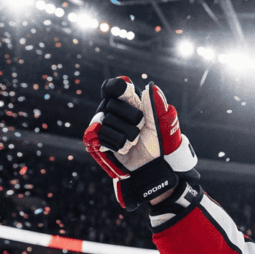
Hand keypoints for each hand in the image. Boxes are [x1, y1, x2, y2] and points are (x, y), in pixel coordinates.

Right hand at [83, 76, 198, 210]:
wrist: (149, 167)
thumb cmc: (155, 144)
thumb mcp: (158, 125)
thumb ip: (154, 107)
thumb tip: (150, 87)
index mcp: (128, 102)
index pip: (115, 86)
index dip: (117, 87)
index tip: (126, 89)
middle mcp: (112, 109)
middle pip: (113, 104)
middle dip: (131, 120)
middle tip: (140, 130)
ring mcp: (103, 124)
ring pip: (108, 121)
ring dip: (127, 136)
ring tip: (133, 141)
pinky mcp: (96, 138)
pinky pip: (101, 135)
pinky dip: (118, 144)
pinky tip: (123, 148)